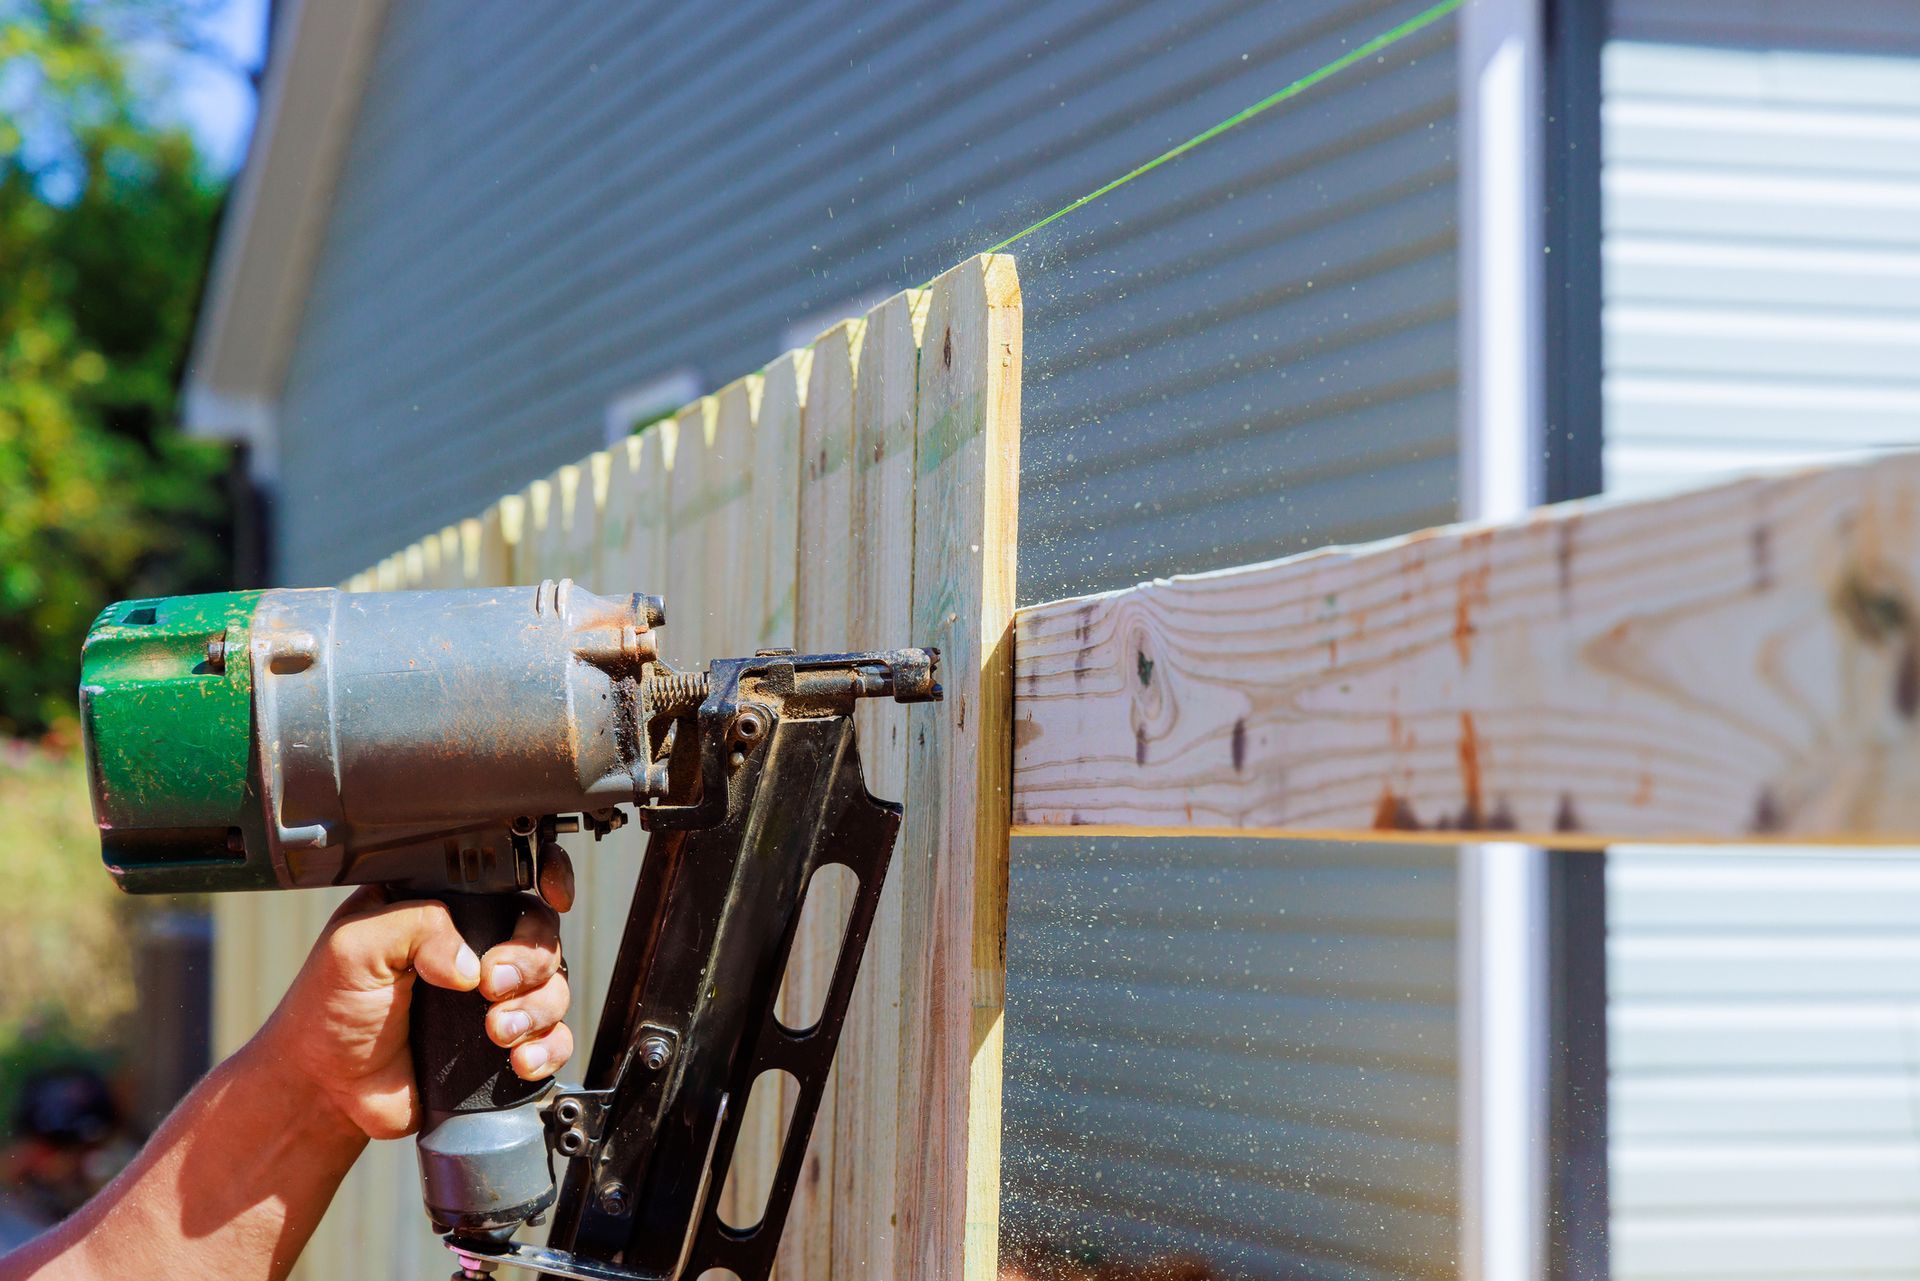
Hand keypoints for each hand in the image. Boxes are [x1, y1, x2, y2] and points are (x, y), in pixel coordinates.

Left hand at [246, 846, 577, 1141]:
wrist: (327, 1089)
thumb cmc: (328, 1009)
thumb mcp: (355, 946)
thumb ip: (416, 927)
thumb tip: (473, 964)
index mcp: (443, 910)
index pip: (507, 881)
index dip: (545, 879)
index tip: (554, 896)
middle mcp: (476, 948)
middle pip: (541, 935)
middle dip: (530, 961)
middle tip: (493, 985)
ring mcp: (492, 998)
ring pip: (554, 987)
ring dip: (536, 1008)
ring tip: (496, 1031)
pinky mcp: (502, 1045)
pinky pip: (555, 1038)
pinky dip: (548, 1047)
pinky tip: (519, 1059)